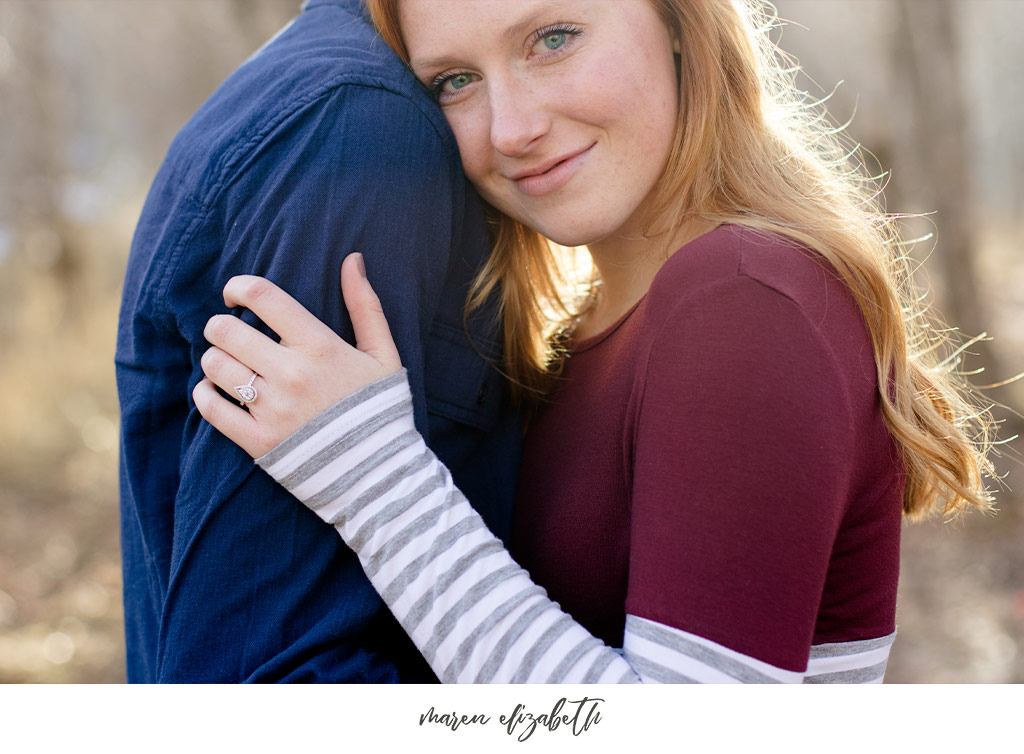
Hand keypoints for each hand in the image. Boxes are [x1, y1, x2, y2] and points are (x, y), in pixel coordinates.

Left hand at [193, 253, 401, 457]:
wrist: (380, 474)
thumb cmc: (380, 408)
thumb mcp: (383, 354)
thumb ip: (365, 305)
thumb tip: (352, 258)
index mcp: (320, 346)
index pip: (262, 297)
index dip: (238, 286)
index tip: (234, 294)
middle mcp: (292, 374)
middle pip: (225, 329)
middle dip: (220, 325)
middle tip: (231, 333)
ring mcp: (273, 409)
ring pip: (214, 365)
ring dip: (215, 360)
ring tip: (230, 365)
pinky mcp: (258, 441)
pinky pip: (210, 407)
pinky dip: (205, 394)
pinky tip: (216, 391)